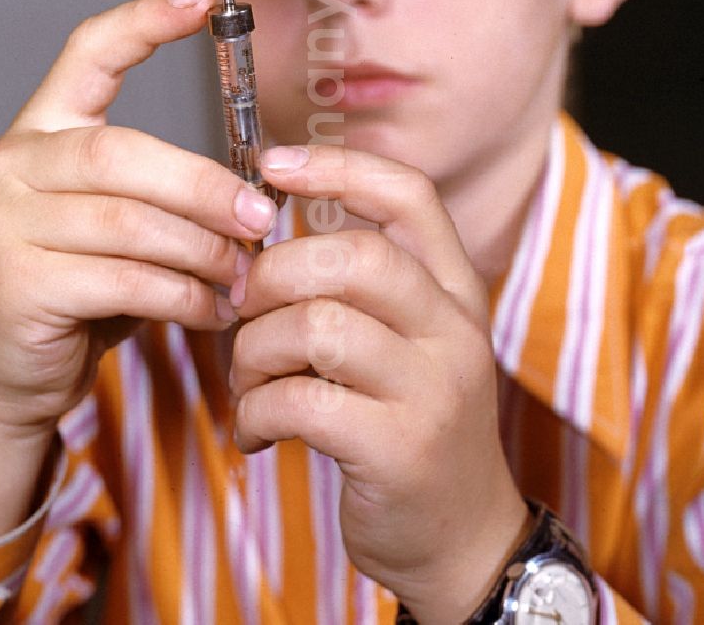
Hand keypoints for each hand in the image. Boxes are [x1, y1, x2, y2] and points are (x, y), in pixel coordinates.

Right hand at [0, 0, 275, 436]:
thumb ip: (171, 195)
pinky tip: (210, 309)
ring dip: (203, 252)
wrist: (14, 374)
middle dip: (206, 187)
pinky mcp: (12, 281)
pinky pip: (123, 279)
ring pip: (130, 221)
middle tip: (262, 218)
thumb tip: (259, 191)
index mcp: (42, 131)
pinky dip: (182, 296)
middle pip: (123, 152)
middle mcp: (9, 163)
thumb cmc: (82, 290)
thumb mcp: (127, 226)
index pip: (88, 53)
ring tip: (243, 276)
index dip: (145, 21)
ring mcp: (1, 221)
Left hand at [228, 144, 527, 623]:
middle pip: (353, 256)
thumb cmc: (411, 423)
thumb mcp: (408, 343)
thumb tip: (264, 241)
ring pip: (317, 325)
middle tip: (242, 306)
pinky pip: (300, 401)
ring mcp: (433, 389)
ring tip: (247, 380)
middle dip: (273, 274)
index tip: (273, 165)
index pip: (409, 195)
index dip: (338, 167)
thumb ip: (361, 291)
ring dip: (254, 350)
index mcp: (455, 290)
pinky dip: (256, 411)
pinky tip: (257, 431)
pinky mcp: (398, 449)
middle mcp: (454, 329)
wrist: (461, 538)